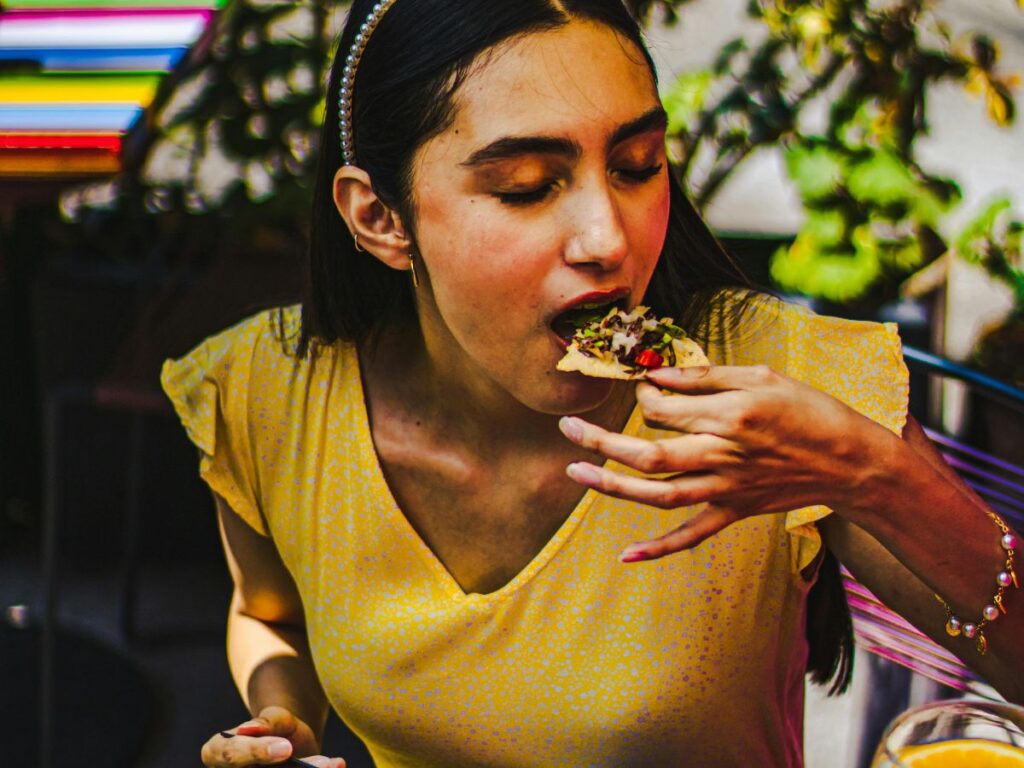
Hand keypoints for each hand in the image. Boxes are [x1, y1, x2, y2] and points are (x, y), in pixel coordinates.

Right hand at [201, 706, 345, 766]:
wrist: (290, 742)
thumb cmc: (277, 727)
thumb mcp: (274, 717)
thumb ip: (265, 724)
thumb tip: (246, 730)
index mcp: (216, 753)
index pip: (232, 755)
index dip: (258, 753)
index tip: (286, 748)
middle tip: (324, 764)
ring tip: (333, 765)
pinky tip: (337, 765)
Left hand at [559, 364, 894, 560]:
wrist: (851, 460)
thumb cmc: (809, 410)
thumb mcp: (761, 376)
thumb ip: (706, 376)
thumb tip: (657, 373)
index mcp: (728, 416)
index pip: (662, 409)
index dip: (641, 396)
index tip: (638, 387)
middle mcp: (721, 455)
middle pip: (647, 453)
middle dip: (600, 441)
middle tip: (566, 428)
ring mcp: (726, 489)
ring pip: (658, 494)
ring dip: (612, 486)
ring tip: (575, 473)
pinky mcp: (734, 512)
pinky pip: (692, 535)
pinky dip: (659, 548)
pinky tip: (626, 555)